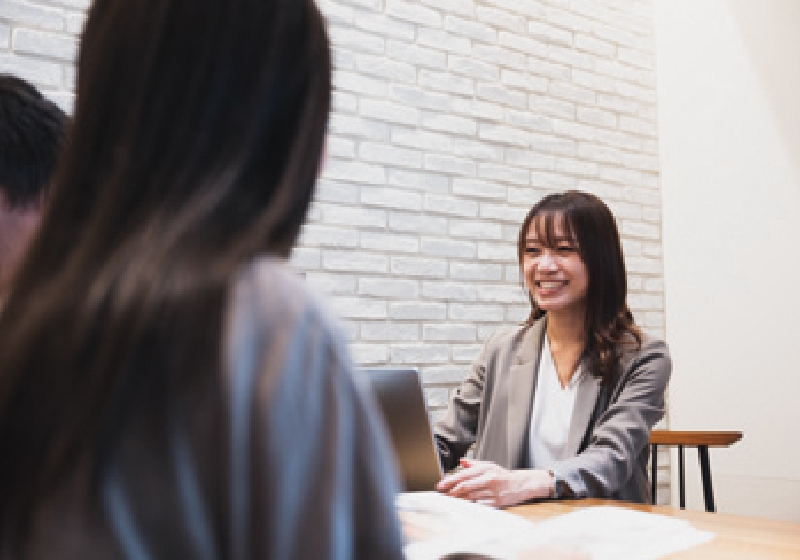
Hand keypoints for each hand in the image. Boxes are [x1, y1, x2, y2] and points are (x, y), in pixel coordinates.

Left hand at [435, 458, 553, 507]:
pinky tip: (462, 506)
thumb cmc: (503, 475)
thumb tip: (461, 462)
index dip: (451, 480)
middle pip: (466, 487)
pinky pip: (480, 505)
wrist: (521, 484)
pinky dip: (470, 506)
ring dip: (458, 500)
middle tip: (442, 495)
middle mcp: (489, 479)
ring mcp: (494, 491)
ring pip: (471, 497)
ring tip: (448, 500)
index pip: (464, 475)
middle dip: (451, 491)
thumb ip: (474, 464)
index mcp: (486, 469)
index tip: (440, 485)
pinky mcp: (497, 502)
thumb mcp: (489, 466)